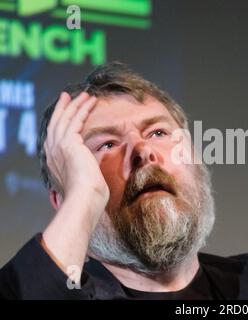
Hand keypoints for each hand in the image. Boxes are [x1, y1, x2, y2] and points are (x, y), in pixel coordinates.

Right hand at [44, 92, 108, 208]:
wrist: (84, 199)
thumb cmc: (89, 197)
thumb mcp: (83, 182)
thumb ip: (84, 174)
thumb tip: (92, 175)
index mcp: (54, 163)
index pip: (55, 137)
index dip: (61, 123)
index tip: (67, 113)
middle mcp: (52, 153)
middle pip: (56, 124)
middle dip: (63, 109)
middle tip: (68, 96)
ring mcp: (58, 147)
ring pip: (66, 119)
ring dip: (76, 105)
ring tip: (85, 95)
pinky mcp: (68, 143)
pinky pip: (75, 120)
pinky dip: (82, 108)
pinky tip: (90, 101)